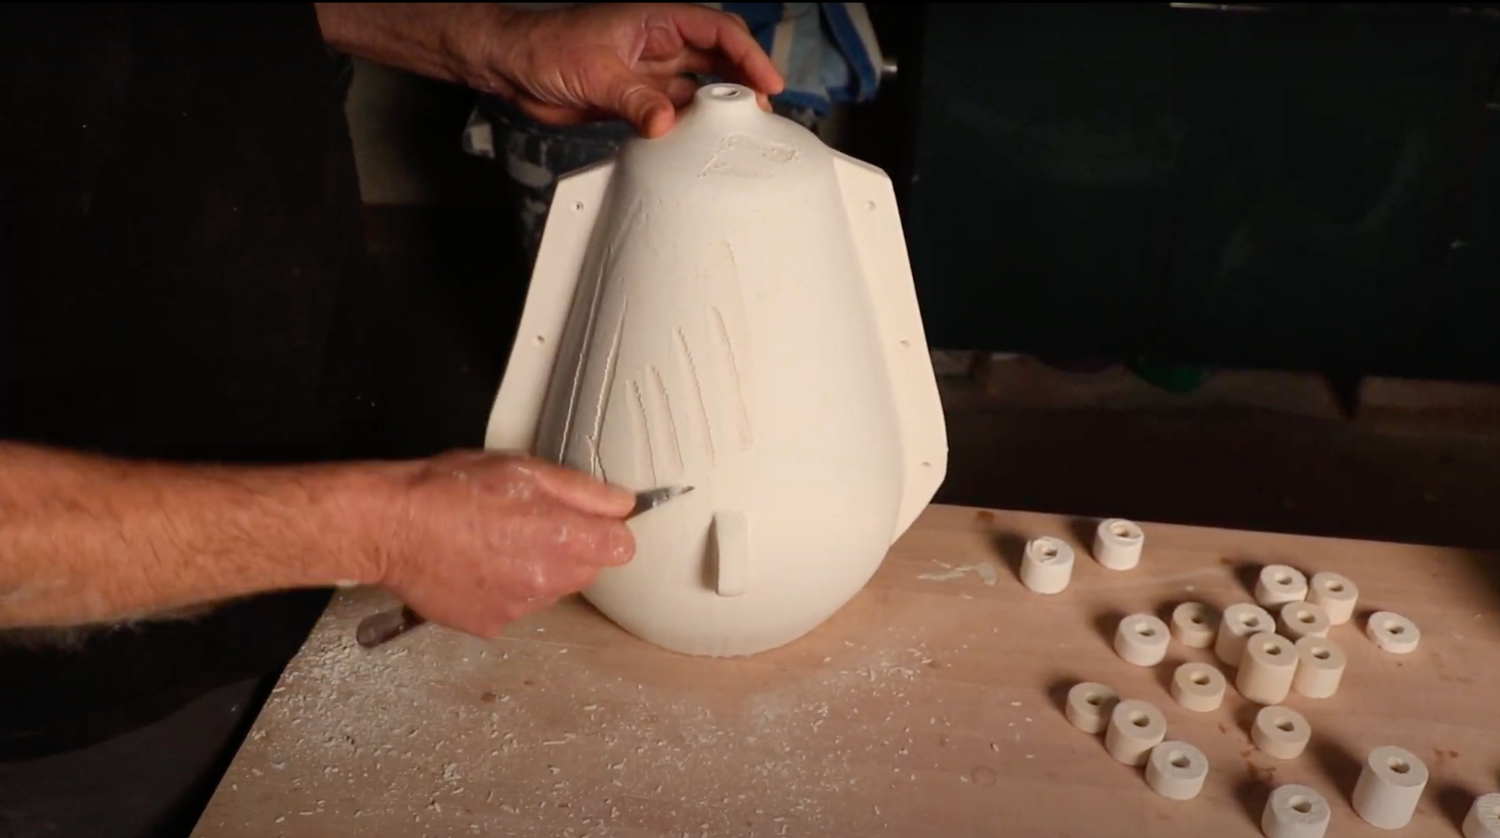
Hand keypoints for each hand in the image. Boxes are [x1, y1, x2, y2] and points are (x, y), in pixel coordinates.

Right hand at [373, 451, 635, 637]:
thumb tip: (624, 504)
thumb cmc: (452, 488)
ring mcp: (520, 608)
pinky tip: (476, 567)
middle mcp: (548, 581)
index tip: (585, 520)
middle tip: (530, 525)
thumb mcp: (522, 469)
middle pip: (588, 571)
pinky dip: (504, 591)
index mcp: (562, 538)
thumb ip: (582, 490)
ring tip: (495, 545)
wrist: (390, 527)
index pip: (621, 548)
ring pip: (552, 591)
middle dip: (571, 550)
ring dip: (538, 571)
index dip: (606, 531)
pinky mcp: (492, 625)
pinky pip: (516, 607)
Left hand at [462, 3, 784, 136]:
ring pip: (701, 87)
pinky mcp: (638, 99)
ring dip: (721, 108)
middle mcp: (660, 44)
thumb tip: (667, 122)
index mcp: (656, 20)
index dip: (749, 55)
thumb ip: (634, 99)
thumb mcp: (593, 73)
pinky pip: (676, 112)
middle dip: (746, 81)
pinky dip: (691, 126)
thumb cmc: (545, 48)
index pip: (718, 31)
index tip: (769, 83)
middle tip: (764, 113)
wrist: (511, 66)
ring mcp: (650, 72)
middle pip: (719, 58)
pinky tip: (702, 142)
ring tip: (741, 132)